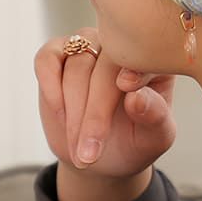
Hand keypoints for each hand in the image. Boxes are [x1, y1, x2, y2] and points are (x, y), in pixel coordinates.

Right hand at [34, 27, 176, 179]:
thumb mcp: (154, 138)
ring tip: (78, 148)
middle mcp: (121, 48)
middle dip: (95, 113)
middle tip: (90, 154)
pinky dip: (49, 84)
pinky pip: (47, 58)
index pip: (144, 61)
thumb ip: (154, 116)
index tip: (129, 95)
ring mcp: (89, 46)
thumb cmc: (134, 142)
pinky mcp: (58, 53)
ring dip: (74, 110)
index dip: (135, 75)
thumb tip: (137, 97)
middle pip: (106, 66)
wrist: (100, 153)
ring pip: (77, 65)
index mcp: (153, 62)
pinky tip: (59, 113)